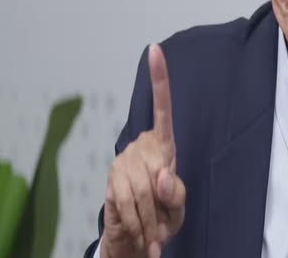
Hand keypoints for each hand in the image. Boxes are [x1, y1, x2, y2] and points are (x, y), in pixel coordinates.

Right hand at [101, 44, 185, 257]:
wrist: (136, 241)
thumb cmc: (163, 216)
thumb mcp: (178, 207)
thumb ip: (175, 192)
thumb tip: (160, 174)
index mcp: (164, 147)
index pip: (162, 109)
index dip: (159, 80)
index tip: (155, 50)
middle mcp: (141, 148)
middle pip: (158, 175)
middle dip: (162, 209)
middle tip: (163, 228)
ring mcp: (123, 162)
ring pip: (142, 193)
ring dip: (150, 222)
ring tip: (154, 235)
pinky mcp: (110, 181)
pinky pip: (127, 204)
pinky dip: (137, 225)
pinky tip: (139, 232)